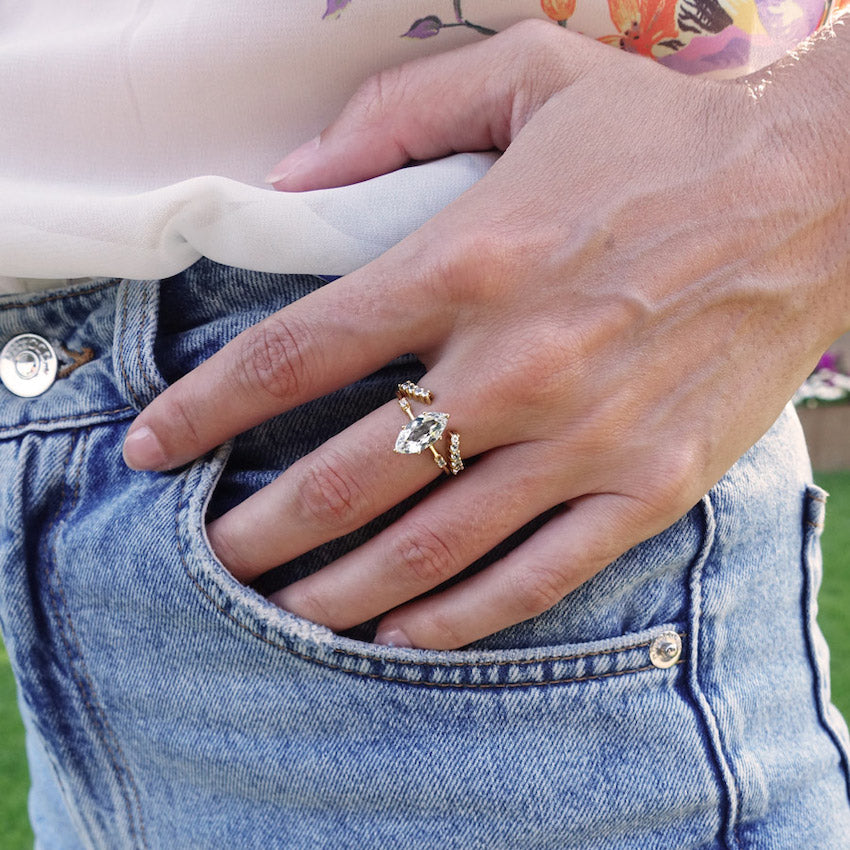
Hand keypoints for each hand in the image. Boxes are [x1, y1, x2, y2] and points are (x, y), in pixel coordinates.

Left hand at [122, 20, 848, 648]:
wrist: (812, 193)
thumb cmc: (659, 139)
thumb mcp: (525, 79)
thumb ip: (396, 118)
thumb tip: (296, 177)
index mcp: (469, 261)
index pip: (296, 353)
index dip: (207, 408)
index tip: (153, 448)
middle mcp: (516, 363)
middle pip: (347, 476)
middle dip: (260, 527)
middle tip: (209, 555)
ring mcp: (585, 437)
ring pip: (432, 545)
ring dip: (342, 590)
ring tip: (286, 609)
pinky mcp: (648, 482)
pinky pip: (536, 573)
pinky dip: (459, 617)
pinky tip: (403, 633)